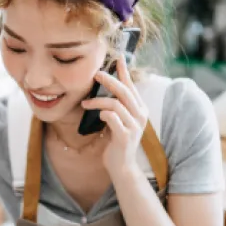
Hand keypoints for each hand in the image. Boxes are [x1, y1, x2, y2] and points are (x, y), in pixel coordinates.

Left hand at [80, 53, 148, 178]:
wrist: (122, 167)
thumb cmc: (117, 142)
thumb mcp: (118, 121)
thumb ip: (116, 106)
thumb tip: (103, 88)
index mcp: (139, 109)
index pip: (132, 86)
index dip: (124, 72)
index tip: (118, 58)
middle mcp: (140, 115)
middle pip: (124, 91)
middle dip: (109, 80)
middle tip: (95, 74)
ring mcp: (134, 126)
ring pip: (115, 104)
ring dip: (97, 101)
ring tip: (85, 103)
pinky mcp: (125, 136)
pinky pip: (112, 118)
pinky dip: (103, 113)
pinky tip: (98, 115)